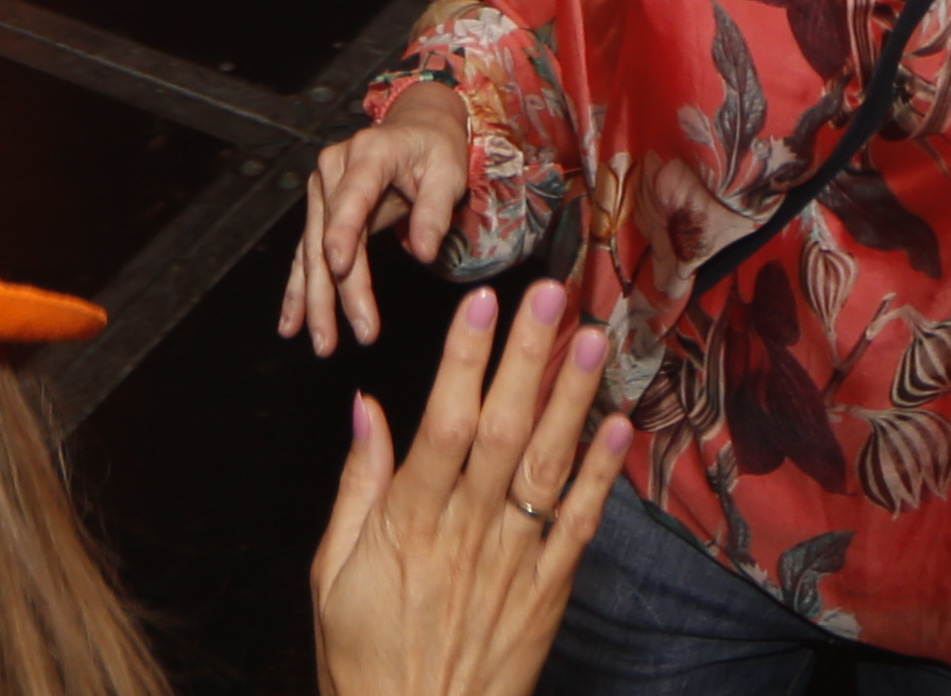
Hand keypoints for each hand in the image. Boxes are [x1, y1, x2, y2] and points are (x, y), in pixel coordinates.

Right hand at [280, 82, 477, 354]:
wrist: (418, 124)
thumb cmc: (435, 148)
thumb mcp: (448, 173)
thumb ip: (435, 211)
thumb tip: (424, 253)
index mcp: (368, 154)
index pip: (351, 197)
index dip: (343, 232)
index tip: (340, 268)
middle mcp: (334, 168)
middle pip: (328, 236)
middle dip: (333, 291)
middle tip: (338, 338)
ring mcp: (322, 189)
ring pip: (313, 252)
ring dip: (313, 300)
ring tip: (321, 343)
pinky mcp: (321, 209)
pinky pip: (308, 253)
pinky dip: (301, 289)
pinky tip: (292, 324)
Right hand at [308, 282, 632, 695]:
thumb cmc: (366, 658)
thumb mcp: (331, 573)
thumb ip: (356, 487)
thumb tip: (366, 409)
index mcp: (409, 524)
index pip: (442, 426)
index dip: (464, 362)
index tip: (481, 303)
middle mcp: (466, 534)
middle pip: (503, 431)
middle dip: (527, 357)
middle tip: (551, 291)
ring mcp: (513, 562)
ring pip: (546, 467)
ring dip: (572, 398)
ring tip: (594, 337)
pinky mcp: (546, 592)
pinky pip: (578, 526)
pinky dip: (600, 476)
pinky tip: (619, 427)